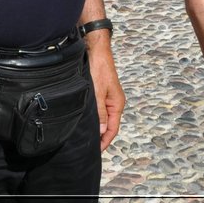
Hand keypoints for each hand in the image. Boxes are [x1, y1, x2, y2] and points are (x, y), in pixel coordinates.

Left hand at [86, 36, 126, 150]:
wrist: (97, 50)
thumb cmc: (99, 69)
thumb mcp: (98, 92)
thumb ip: (100, 112)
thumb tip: (101, 131)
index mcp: (117, 104)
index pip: (112, 129)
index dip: (104, 142)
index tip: (95, 152)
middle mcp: (114, 103)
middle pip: (109, 125)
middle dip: (100, 137)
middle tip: (88, 148)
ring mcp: (108, 98)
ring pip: (103, 118)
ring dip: (96, 128)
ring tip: (86, 138)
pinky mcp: (101, 93)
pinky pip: (99, 110)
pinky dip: (94, 118)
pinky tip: (86, 122)